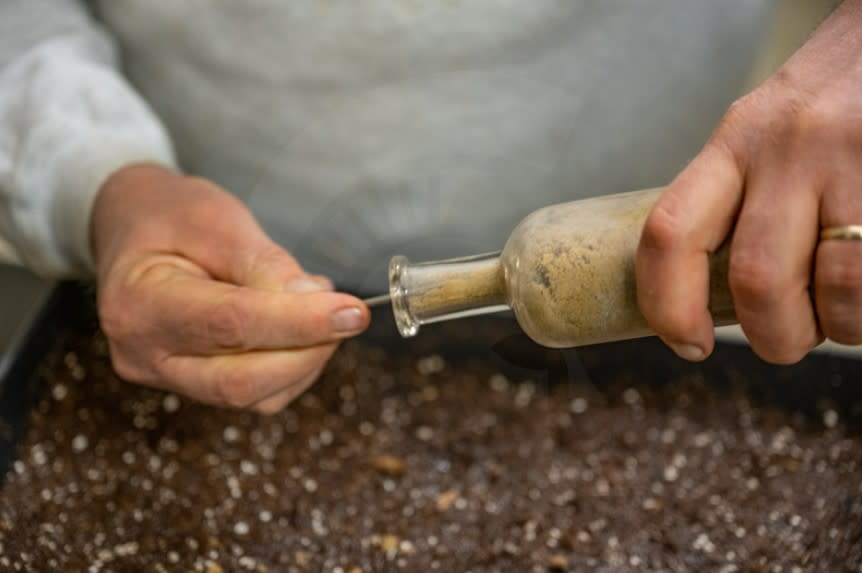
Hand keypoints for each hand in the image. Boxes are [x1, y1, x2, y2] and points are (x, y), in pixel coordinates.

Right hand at [91, 164, 369, 411]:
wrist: (135, 228)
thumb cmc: (171, 216)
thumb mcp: (218, 220)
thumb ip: (265, 265)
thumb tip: (317, 304)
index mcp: (138, 304)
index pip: (230, 324)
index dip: (299, 322)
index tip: (353, 312)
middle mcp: (145, 355)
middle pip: (242, 380)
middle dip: (308, 350)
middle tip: (346, 312)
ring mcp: (168, 377)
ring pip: (256, 395)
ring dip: (306, 358)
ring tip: (315, 305)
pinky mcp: (195, 385)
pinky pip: (258, 394)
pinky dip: (294, 366)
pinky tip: (300, 327)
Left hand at [637, 0, 861, 363]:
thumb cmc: (835, 92)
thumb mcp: (765, 130)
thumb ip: (737, 196)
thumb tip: (713, 291)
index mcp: (736, 142)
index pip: (670, 233)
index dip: (667, 306)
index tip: (686, 342)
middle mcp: (789, 149)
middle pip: (759, 280)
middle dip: (772, 337)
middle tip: (786, 339)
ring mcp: (854, 161)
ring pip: (839, 289)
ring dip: (840, 326)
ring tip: (843, 314)